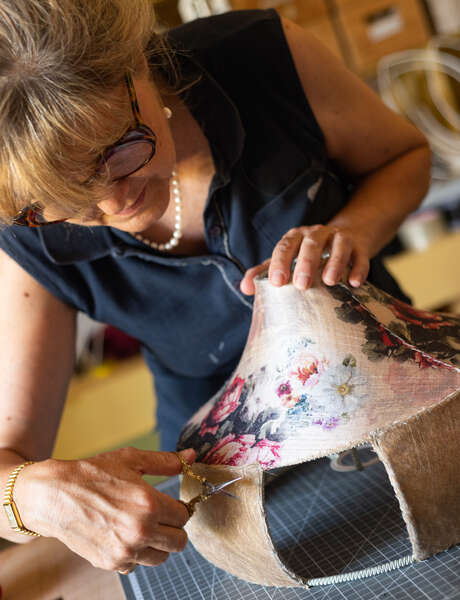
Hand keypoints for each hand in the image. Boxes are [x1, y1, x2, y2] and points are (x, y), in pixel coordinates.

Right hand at [14, 447, 195, 571]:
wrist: (54, 495)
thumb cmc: (93, 474)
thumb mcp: (131, 459)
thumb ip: (166, 461)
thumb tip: (192, 456)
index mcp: (149, 504)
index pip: (184, 516)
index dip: (178, 508)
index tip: (170, 504)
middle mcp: (140, 531)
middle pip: (179, 542)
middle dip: (173, 528)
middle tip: (160, 516)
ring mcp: (125, 550)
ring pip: (161, 558)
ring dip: (156, 544)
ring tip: (142, 526)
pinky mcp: (111, 562)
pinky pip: (136, 565)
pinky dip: (135, 553)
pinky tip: (123, 535)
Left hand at [240, 224, 369, 294]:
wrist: (347, 237)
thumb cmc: (309, 254)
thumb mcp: (287, 260)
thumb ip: (265, 272)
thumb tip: (245, 288)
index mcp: (295, 237)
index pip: (284, 247)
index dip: (280, 263)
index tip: (277, 282)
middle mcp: (317, 234)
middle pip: (310, 243)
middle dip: (305, 263)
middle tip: (301, 285)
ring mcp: (339, 238)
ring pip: (338, 245)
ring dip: (334, 262)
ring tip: (329, 282)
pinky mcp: (359, 246)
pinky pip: (360, 255)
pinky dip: (358, 268)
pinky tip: (354, 283)